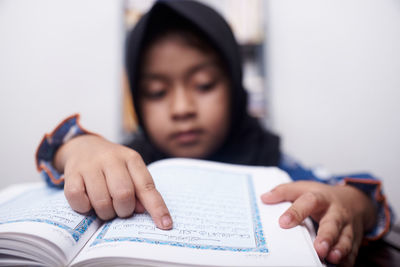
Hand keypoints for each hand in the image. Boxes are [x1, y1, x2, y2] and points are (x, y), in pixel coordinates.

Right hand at [54, 134, 172, 229]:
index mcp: (131, 159)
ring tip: (105, 207)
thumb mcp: (130, 171)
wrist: (83, 146)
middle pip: (124, 195)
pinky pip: (78, 200)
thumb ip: (139, 190)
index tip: (165, 225)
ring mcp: (90, 165)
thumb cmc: (112, 166)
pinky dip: (84, 207)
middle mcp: (112, 159)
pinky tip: (88, 201)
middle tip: (120, 210)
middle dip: (124, 210)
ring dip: (105, 212)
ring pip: (101, 201)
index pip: (147, 186)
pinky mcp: (72, 173)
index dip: (157, 208)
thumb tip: (142, 210)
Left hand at [261, 181, 375, 265]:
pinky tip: (341, 265)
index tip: (283, 223)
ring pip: (345, 238)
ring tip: (331, 258)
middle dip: (327, 236)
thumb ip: (283, 192)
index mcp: (320, 198)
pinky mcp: (354, 239)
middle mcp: (336, 212)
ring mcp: (346, 226)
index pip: (308, 202)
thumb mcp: (303, 188)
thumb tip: (264, 198)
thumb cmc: (323, 196)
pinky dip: (348, 259)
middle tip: (319, 248)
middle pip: (332, 223)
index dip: (296, 212)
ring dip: (340, 249)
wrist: (354, 200)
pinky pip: (353, 251)